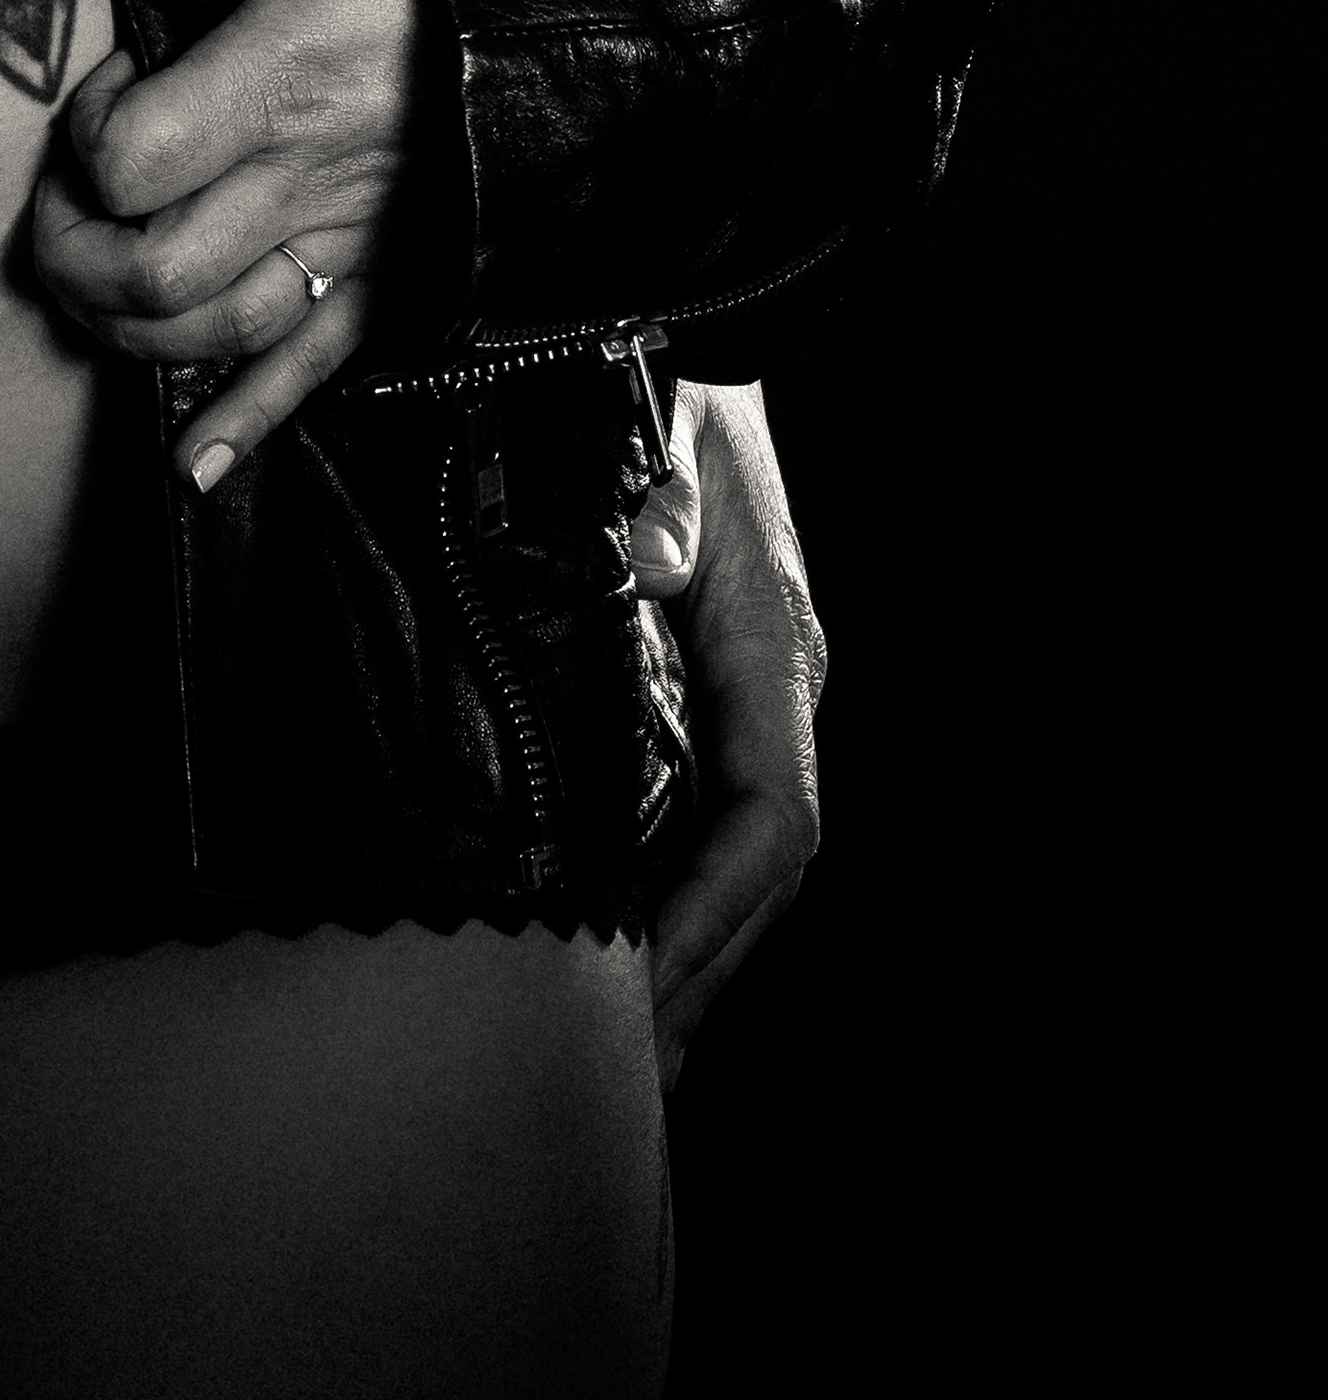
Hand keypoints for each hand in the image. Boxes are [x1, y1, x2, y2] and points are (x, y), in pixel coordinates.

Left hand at [24, 0, 417, 489]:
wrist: (596, 25)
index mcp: (283, 79)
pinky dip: (246, 424)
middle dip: (75, 248)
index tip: (106, 90)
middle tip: (70, 201)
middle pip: (151, 265)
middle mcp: (308, 179)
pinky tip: (192, 458)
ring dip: (127, 327)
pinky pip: (311, 373)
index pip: (132, 153)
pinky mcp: (391, 286)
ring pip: (211, 330)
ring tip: (97, 283)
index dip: (88, 133)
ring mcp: (352, 246)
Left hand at [629, 377, 828, 1086]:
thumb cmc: (655, 371)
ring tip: (629, 1063)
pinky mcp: (710, 681)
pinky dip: (676, 898)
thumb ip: (649, 491)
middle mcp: (775, 681)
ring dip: (691, 957)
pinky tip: (625, 952)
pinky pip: (709, 819)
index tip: (641, 989)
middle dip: (700, 975)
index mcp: (770, 642)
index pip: (770, 817)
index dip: (710, 912)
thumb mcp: (649, 419)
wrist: (674, 316)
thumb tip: (649, 555)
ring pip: (741, 860)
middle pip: (761, 871)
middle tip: (626, 1083)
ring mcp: (750, 688)